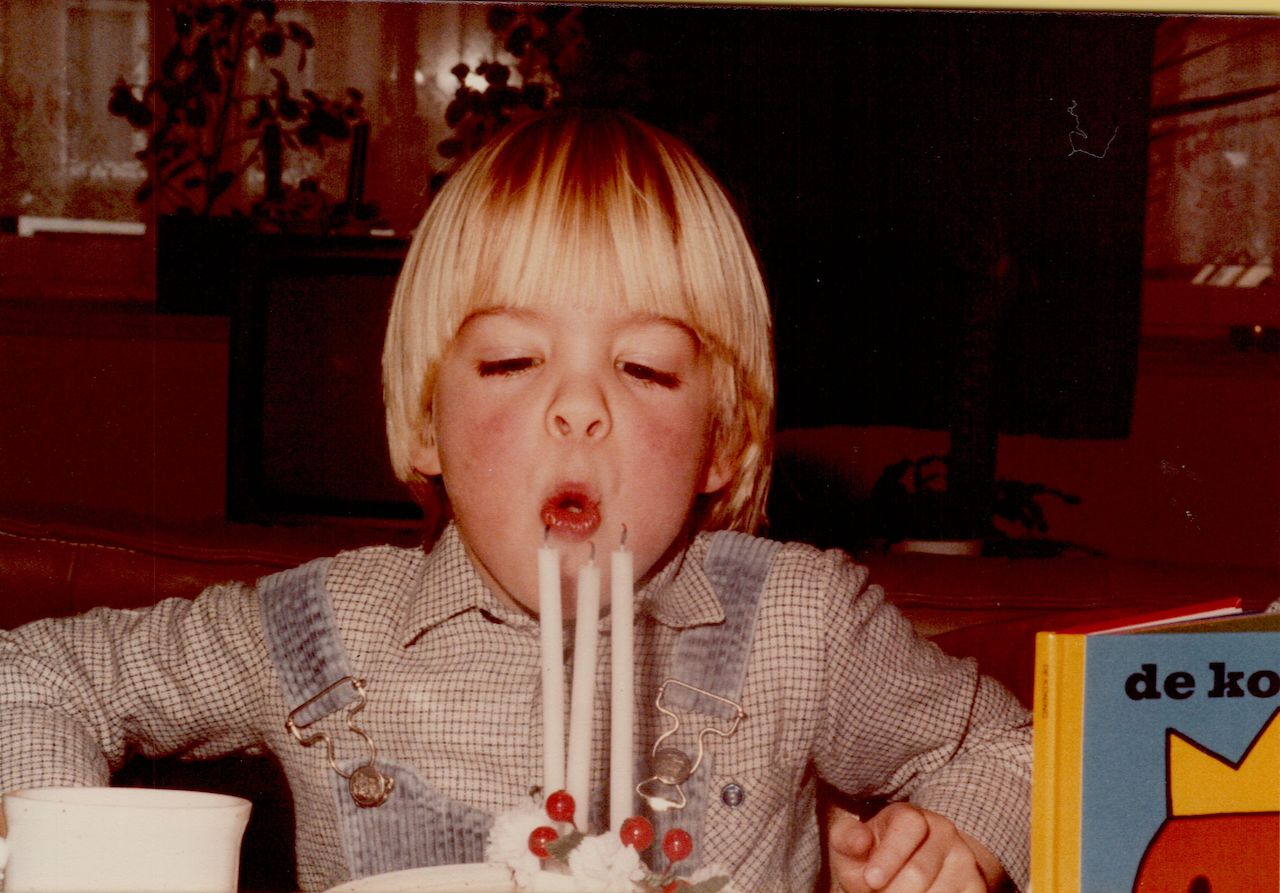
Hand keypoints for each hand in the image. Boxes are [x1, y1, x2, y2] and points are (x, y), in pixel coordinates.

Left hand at [827, 802, 1000, 892]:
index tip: (871, 880)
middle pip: (919, 873)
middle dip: (892, 892)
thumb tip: (860, 841)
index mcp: (911, 816)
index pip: (908, 829)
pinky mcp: (976, 886)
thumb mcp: (850, 846)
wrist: (907, 871)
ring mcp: (964, 860)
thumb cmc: (872, 858)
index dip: (889, 857)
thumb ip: (847, 840)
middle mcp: (944, 832)